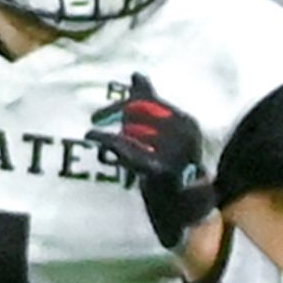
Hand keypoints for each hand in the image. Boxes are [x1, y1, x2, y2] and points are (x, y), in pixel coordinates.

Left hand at [90, 73, 217, 250]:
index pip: (151, 102)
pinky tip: (94, 137)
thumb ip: (150, 102)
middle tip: (96, 118)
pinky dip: (108, 140)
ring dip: (111, 130)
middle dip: (116, 112)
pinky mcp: (159, 168)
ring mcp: (174, 152)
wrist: (185, 209)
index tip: (109, 110)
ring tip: (95, 133)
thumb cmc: (172, 168)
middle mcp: (184, 134)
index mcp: (187, 123)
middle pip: (142, 112)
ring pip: (134, 129)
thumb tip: (136, 73)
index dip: (127, 100)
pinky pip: (128, 148)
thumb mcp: (164, 132)